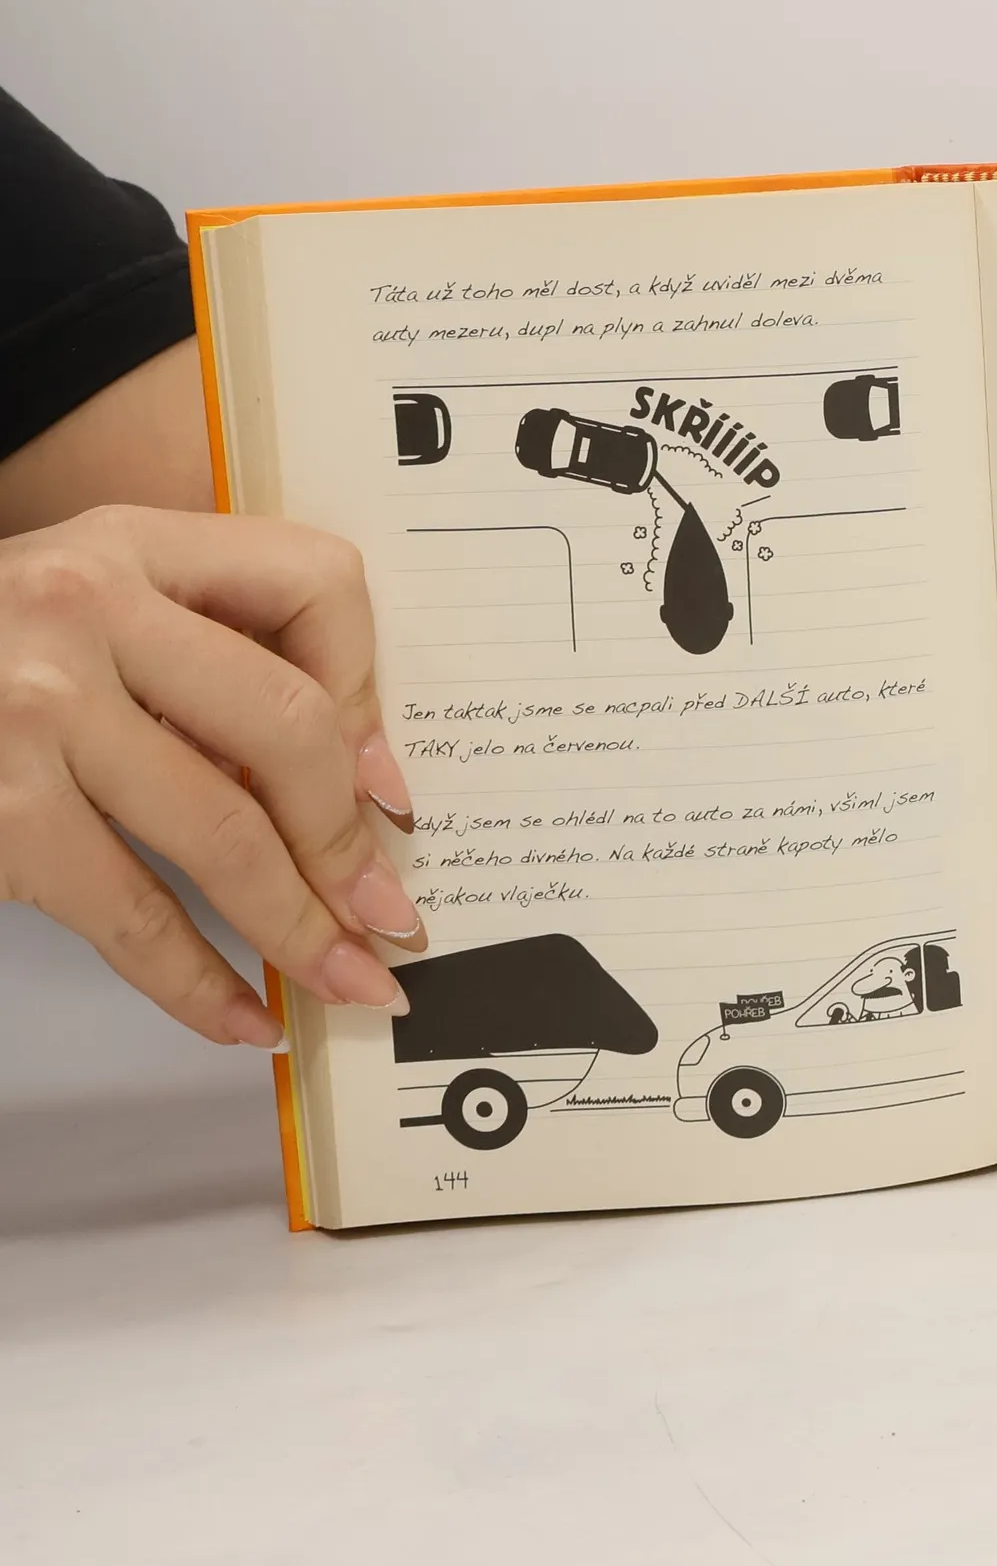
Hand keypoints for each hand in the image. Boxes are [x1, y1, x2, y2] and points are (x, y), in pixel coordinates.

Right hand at [0, 505, 423, 1045]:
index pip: (313, 585)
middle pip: (288, 729)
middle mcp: (87, 609)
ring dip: (304, 929)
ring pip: (226, 836)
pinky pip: (133, 915)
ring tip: (351, 981)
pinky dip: (199, 984)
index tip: (390, 790)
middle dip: (349, 842)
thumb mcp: (92, 614)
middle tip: (390, 916)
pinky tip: (246, 1020)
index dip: (373, 696)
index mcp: (135, 546)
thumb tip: (358, 789)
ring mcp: (37, 711)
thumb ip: (205, 659)